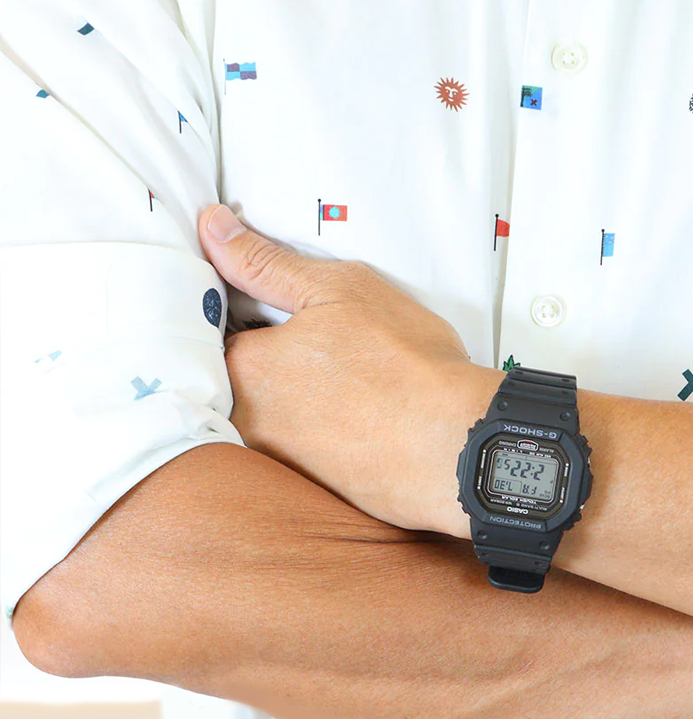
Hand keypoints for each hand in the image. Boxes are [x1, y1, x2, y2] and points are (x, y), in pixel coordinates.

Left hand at [198, 204, 499, 532]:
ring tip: (342, 379)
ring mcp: (282, 463)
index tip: (267, 302)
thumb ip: (265, 262)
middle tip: (316, 342)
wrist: (456, 448)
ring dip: (295, 398)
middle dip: (267, 358)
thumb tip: (209, 228)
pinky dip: (321, 433)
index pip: (211, 331)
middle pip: (238, 380)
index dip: (238, 310)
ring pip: (273, 417)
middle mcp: (248, 423)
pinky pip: (304, 451)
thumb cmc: (402, 364)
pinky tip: (356, 416)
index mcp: (242, 368)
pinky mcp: (317, 490)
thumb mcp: (336, 290)